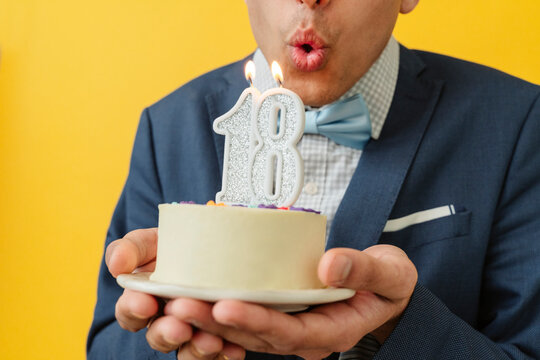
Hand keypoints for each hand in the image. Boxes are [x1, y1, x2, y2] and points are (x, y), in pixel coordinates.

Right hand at [106, 228, 244, 358]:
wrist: (218, 241)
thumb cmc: (179, 244)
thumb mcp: (154, 240)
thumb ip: (131, 248)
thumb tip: (117, 265)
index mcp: (144, 300)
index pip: (130, 312)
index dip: (134, 310)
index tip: (144, 302)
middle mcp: (167, 322)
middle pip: (159, 338)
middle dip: (166, 334)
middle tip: (179, 328)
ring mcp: (194, 333)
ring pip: (188, 352)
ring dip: (197, 349)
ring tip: (210, 340)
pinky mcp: (222, 338)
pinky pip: (222, 354)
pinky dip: (227, 353)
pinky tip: (234, 348)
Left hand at [164, 245, 416, 358]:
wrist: (386, 292)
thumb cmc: (388, 283)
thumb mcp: (390, 273)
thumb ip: (364, 269)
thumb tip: (330, 265)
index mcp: (333, 331)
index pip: (289, 333)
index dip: (256, 322)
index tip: (224, 306)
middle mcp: (306, 337)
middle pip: (256, 336)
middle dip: (217, 322)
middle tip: (180, 303)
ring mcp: (292, 330)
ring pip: (244, 332)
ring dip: (209, 318)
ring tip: (174, 301)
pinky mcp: (282, 316)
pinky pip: (247, 318)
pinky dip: (220, 310)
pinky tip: (194, 296)